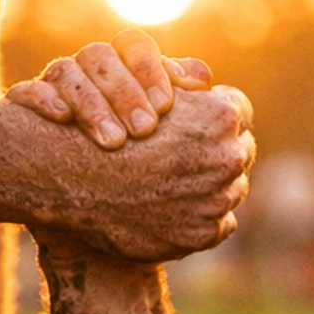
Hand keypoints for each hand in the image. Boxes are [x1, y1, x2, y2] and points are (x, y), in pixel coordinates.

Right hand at [7, 30, 211, 148]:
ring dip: (91, 103)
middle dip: (125, 91)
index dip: (150, 70)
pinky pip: (25, 92)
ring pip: (65, 71)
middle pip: (101, 57)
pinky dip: (43, 100)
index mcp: (116, 68)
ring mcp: (50, 87)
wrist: (60, 189)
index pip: (135, 47)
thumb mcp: (156, 134)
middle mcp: (82, 71)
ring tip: (113, 142)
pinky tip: (62, 120)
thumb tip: (203, 78)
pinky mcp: (19, 108)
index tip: (166, 106)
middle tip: (145, 129)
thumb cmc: (120, 157)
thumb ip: (178, 102)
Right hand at [23, 83, 255, 262]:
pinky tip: (176, 208)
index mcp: (221, 118)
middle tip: (192, 154)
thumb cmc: (104, 122)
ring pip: (233, 189)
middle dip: (220, 150)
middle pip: (241, 150)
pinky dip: (203, 217)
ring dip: (214, 186)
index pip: (238, 110)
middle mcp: (227, 158)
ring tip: (180, 183)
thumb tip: (204, 79)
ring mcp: (218, 199)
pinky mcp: (203, 234)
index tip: (199, 122)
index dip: (216, 114)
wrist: (72, 180)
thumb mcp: (142, 86)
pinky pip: (220, 224)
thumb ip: (180, 80)